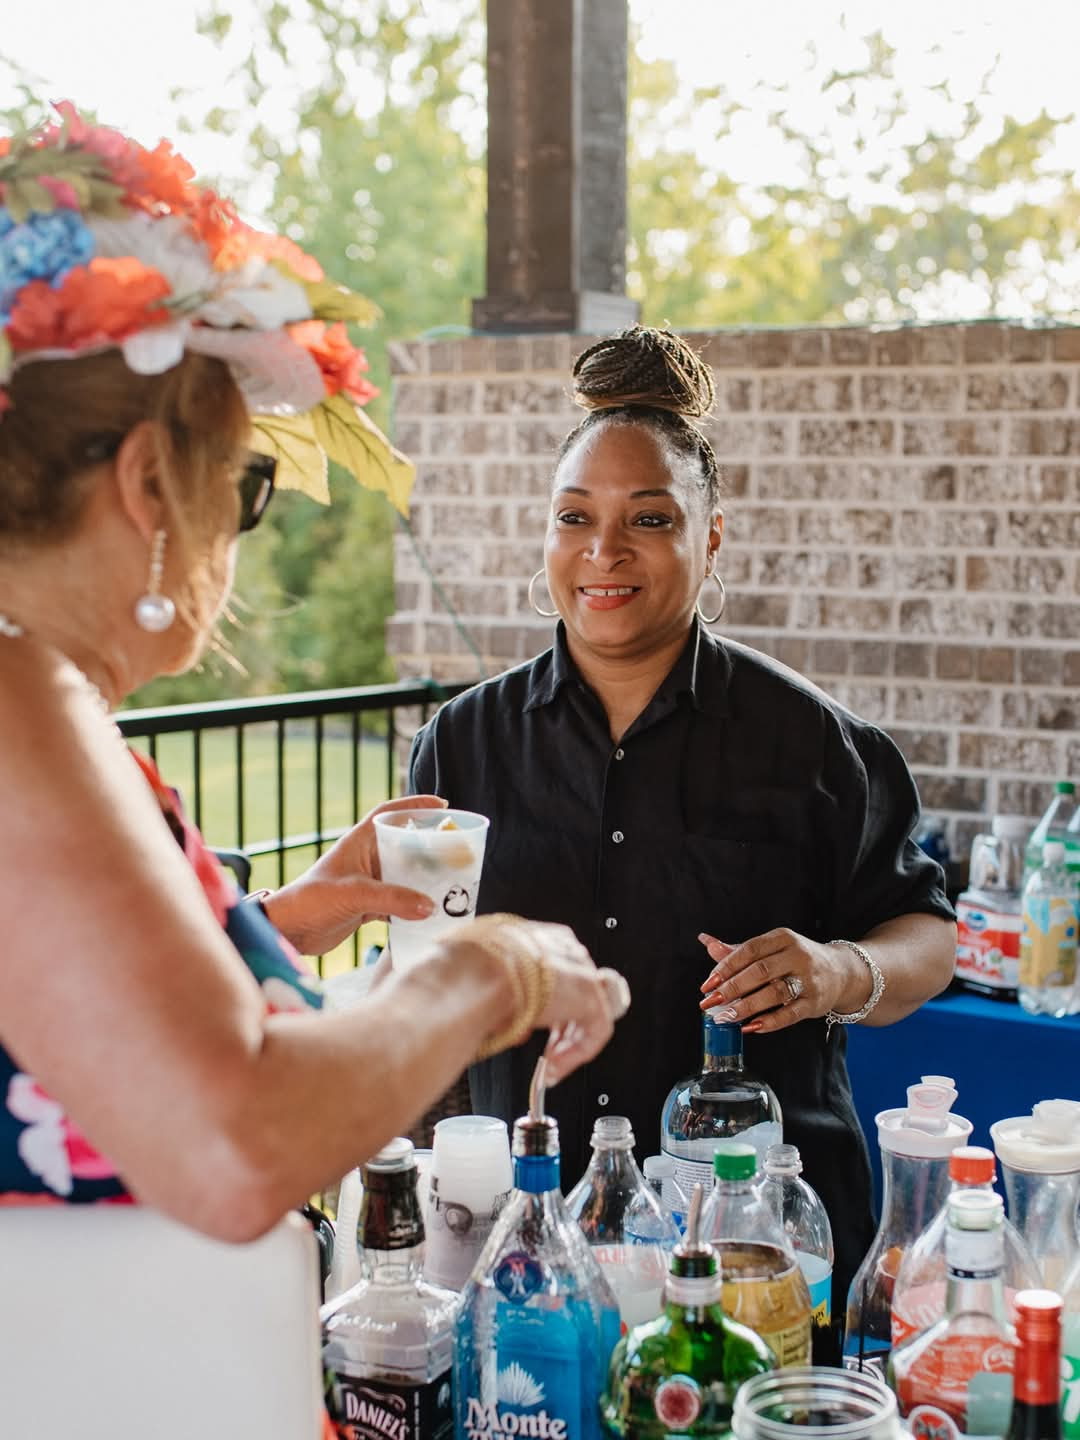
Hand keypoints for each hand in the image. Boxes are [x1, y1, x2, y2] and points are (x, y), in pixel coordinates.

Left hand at [264, 795, 445, 955]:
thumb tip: (430, 905)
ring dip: (425, 878)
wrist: (288, 931)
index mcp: (360, 841)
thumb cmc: (311, 900)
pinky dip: (414, 905)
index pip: (390, 813)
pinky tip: (430, 912)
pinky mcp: (368, 905)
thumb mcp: (354, 894)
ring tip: (452, 882)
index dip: (415, 805)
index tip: (443, 806)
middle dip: (430, 847)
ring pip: (405, 873)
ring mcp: (369, 882)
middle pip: (405, 844)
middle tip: (458, 851)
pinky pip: (399, 900)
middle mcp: (366, 857)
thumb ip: (392, 898)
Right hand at [452, 918, 629, 1085]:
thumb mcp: (483, 983)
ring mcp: (579, 969)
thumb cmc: (469, 973)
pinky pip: (596, 1030)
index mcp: (537, 938)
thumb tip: (507, 1026)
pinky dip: (577, 1053)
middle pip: (575, 992)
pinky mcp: (590, 994)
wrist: (477, 974)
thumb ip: (502, 1002)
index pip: (553, 974)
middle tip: (547, 1054)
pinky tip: (555, 1067)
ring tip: (550, 1067)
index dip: (545, 1007)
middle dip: (561, 1029)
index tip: (530, 1028)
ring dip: (567, 1044)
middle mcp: (562, 948)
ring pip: (587, 1012)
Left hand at [698, 928, 870, 1034]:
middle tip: (709, 1002)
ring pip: (774, 993)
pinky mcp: (815, 1003)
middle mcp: (797, 956)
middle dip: (731, 988)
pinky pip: (790, 1014)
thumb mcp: (771, 948)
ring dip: (746, 1007)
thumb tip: (706, 942)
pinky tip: (750, 1027)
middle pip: (760, 971)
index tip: (708, 983)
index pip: (750, 950)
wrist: (842, 972)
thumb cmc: (796, 959)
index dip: (726, 966)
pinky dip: (769, 1022)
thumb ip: (739, 950)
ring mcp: (808, 980)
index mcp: (783, 938)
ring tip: (724, 1017)